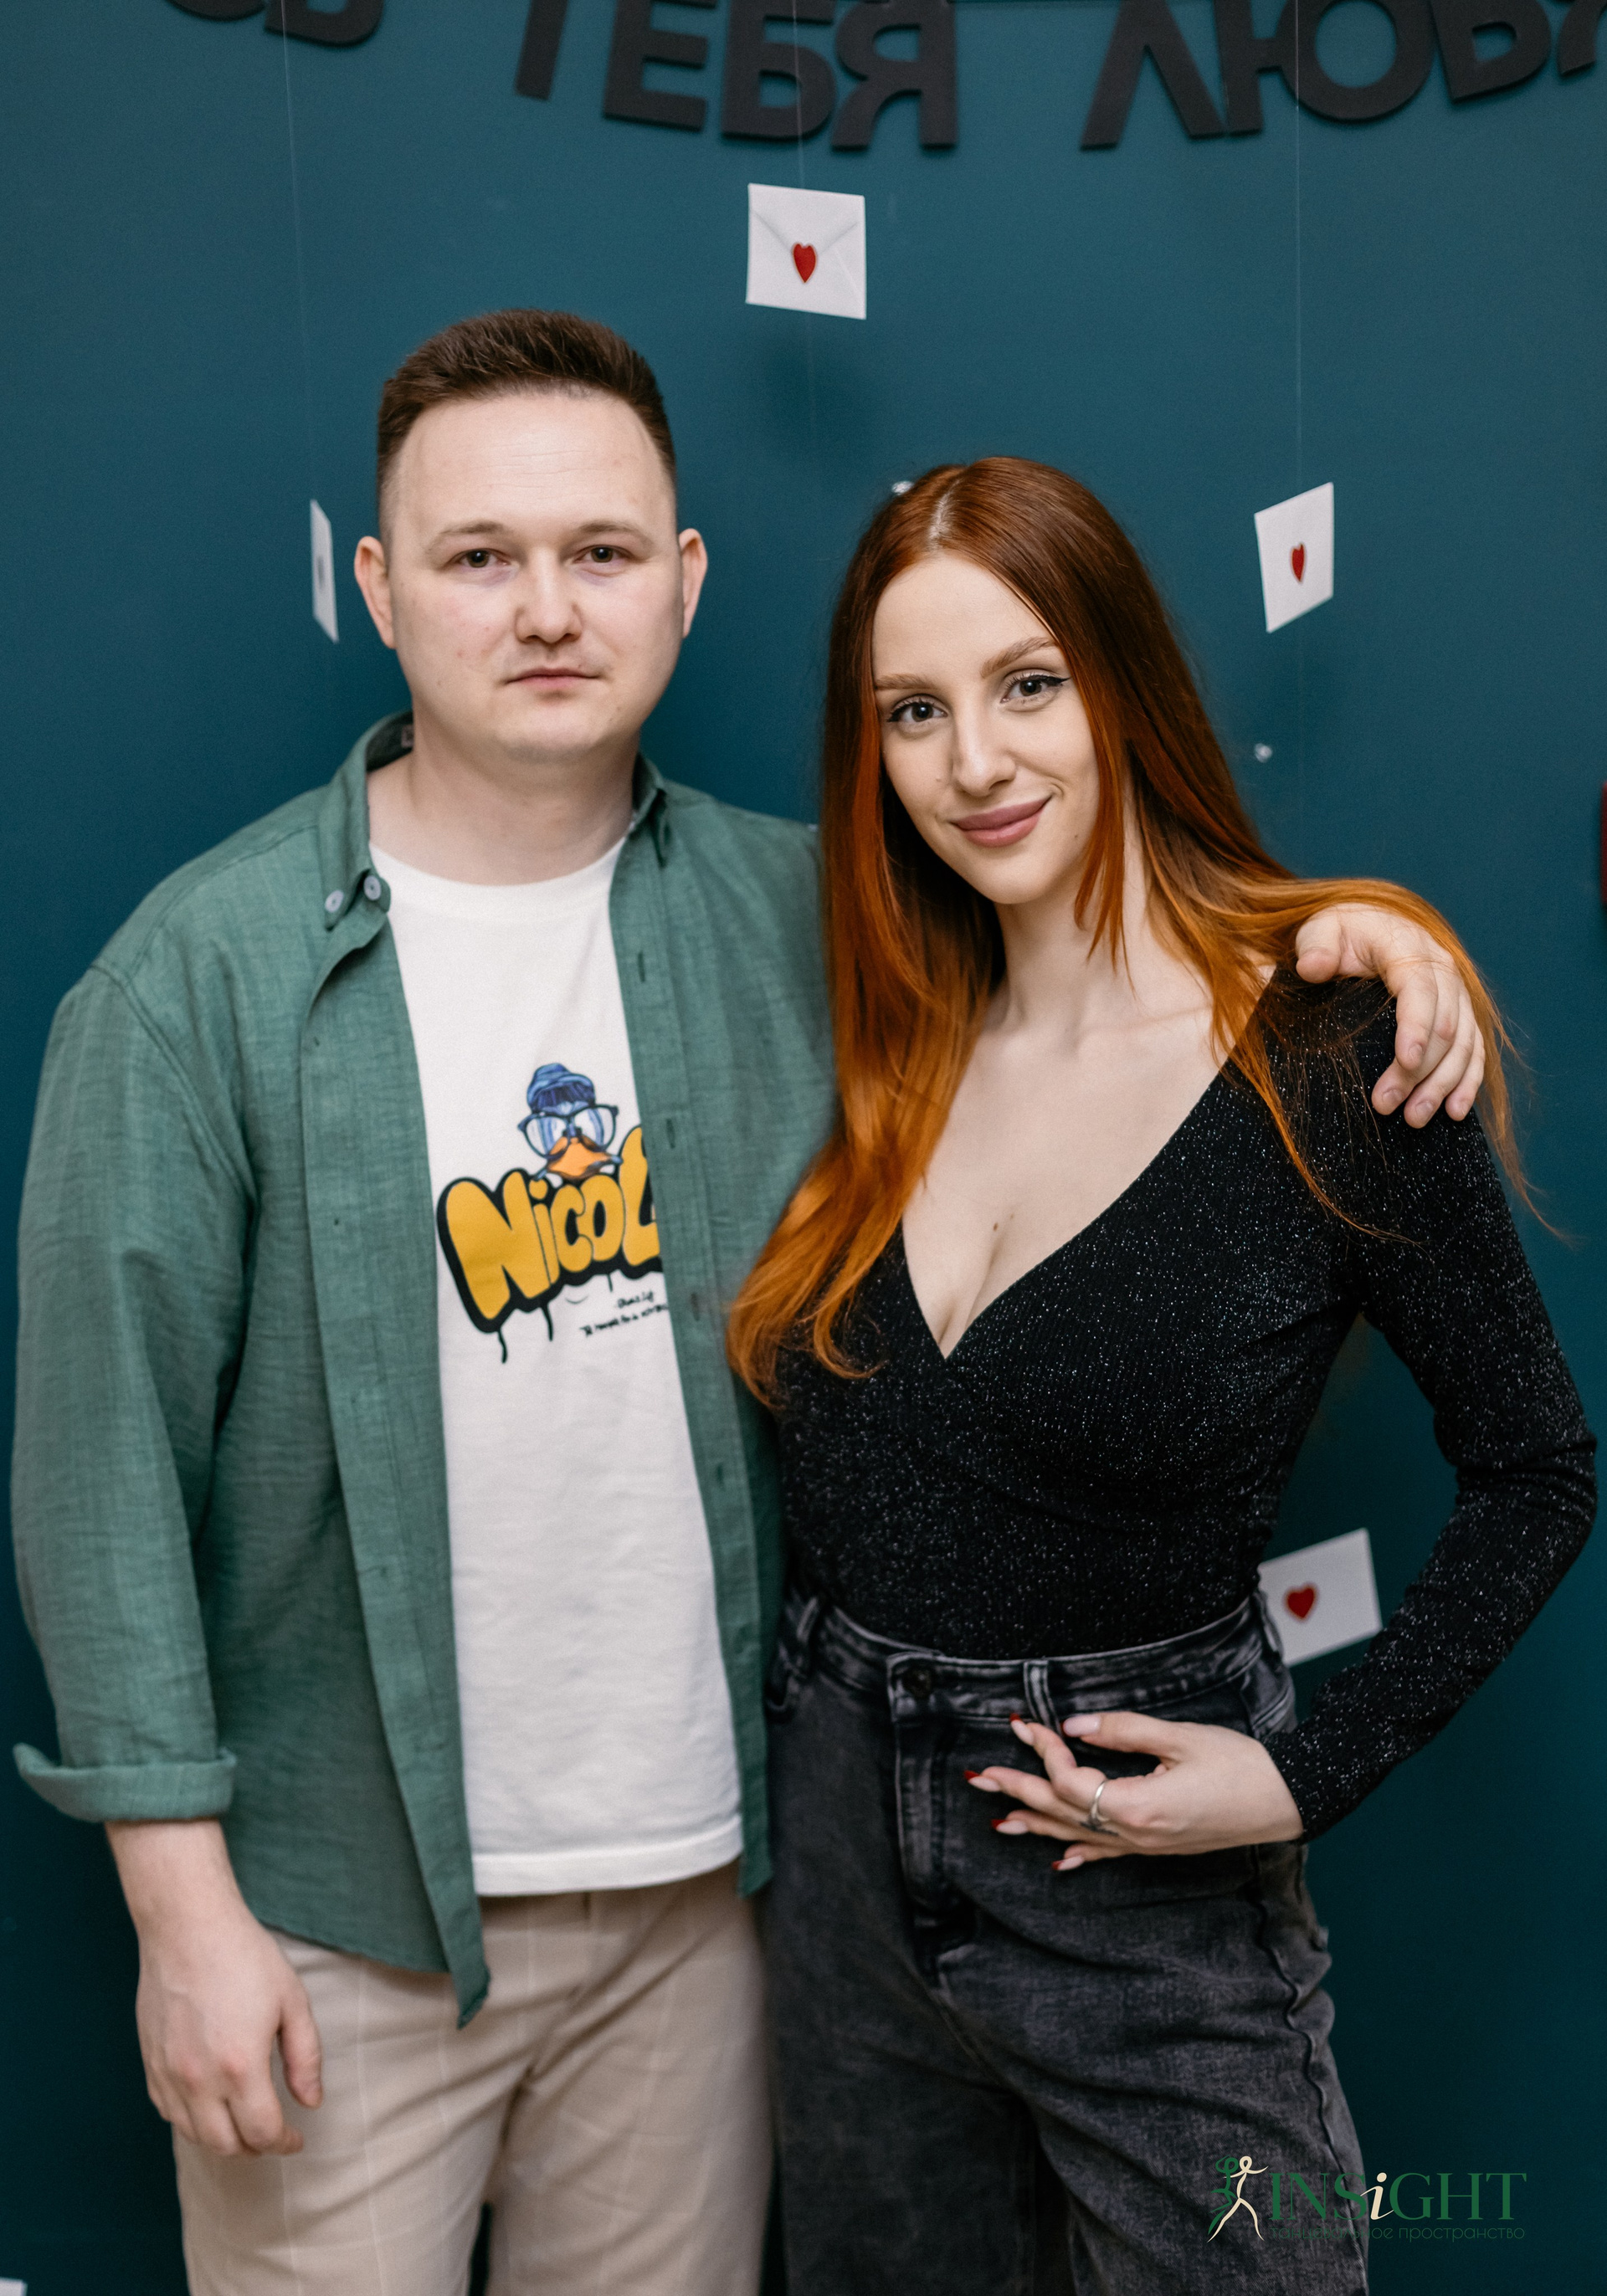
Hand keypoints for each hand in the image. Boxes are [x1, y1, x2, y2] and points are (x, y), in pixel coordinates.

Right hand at [107, 1819, 322, 2156]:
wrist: (188, 1928)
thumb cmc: (245, 1957)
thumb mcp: (292, 2001)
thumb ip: (305, 2057)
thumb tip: (310, 2103)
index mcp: (241, 2066)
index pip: (263, 2132)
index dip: (285, 2143)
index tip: (297, 2139)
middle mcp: (199, 2080)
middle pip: (227, 2145)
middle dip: (256, 2148)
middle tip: (273, 2135)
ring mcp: (169, 2075)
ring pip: (195, 2135)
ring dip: (223, 2140)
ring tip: (245, 2126)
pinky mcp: (150, 2064)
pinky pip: (169, 2113)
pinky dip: (193, 2122)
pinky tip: (211, 2107)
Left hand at [968, 1711, 1303, 1869]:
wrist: (1287, 1800)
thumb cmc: (1240, 1765)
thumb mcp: (1179, 1737)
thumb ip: (1122, 1731)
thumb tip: (1074, 1725)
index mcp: (1137, 1807)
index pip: (1070, 1781)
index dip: (1044, 1751)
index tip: (1028, 1723)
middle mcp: (1135, 1834)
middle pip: (1062, 1813)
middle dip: (1018, 1792)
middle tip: (980, 1777)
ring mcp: (1146, 1846)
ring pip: (1077, 1836)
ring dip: (1036, 1825)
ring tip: (998, 1819)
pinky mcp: (1158, 1846)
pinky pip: (1107, 1855)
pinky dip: (1078, 1853)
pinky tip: (1058, 1860)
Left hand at [1294, 906, 1483, 1126]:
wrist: (1368, 927)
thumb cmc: (1341, 932)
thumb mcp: (1321, 928)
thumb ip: (1315, 945)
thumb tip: (1313, 968)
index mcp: (1409, 946)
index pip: (1420, 989)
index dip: (1417, 1026)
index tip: (1404, 1061)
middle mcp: (1442, 968)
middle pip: (1444, 1025)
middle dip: (1419, 1070)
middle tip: (1386, 1104)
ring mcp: (1456, 993)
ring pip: (1463, 1044)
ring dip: (1442, 1084)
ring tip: (1414, 1118)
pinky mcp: (1461, 1015)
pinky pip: (1474, 1050)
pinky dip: (1467, 1082)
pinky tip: (1454, 1112)